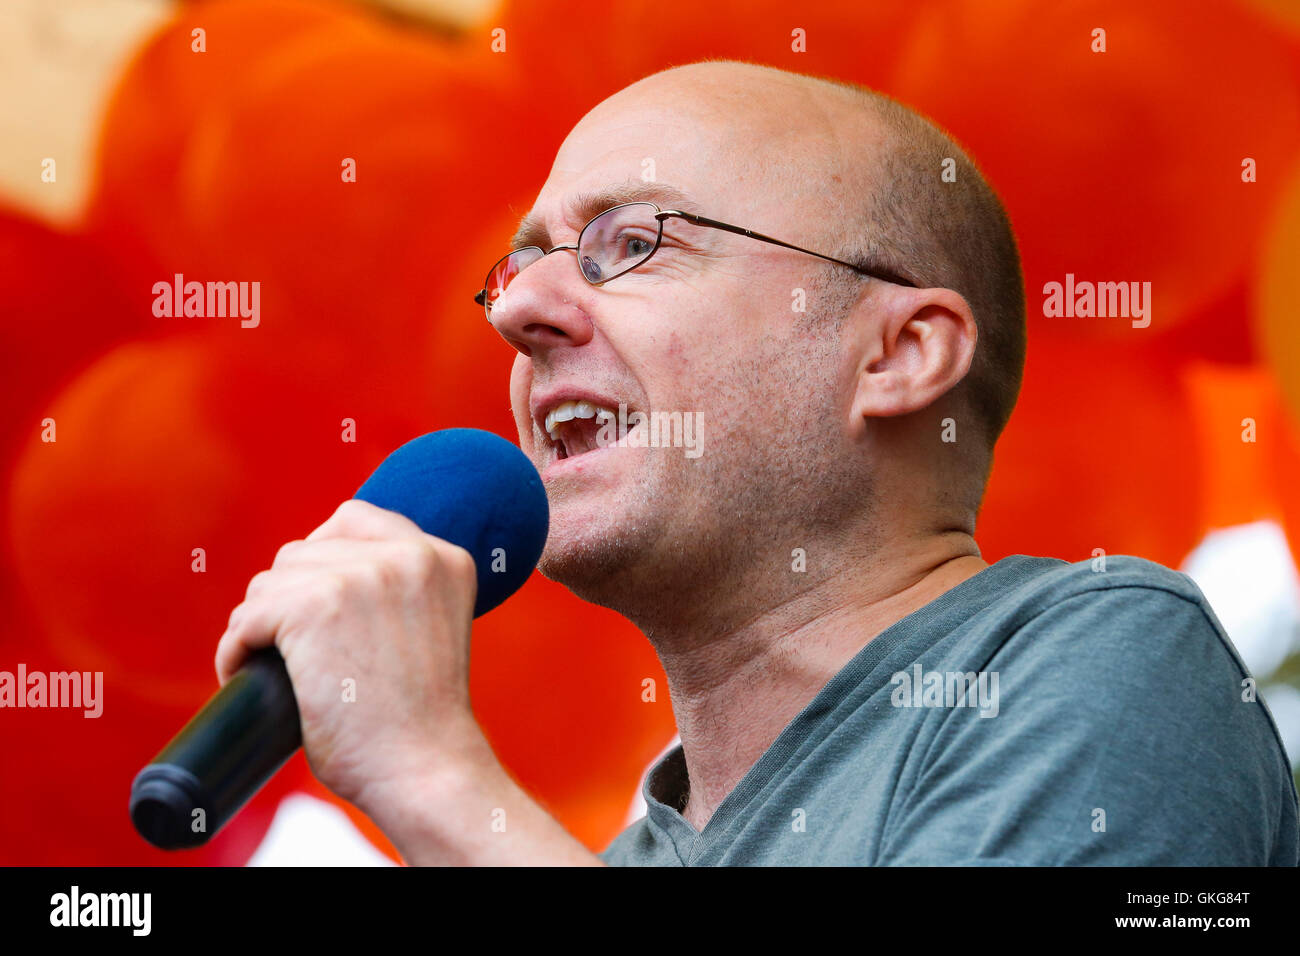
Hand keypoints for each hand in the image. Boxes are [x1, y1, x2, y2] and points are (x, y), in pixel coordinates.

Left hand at [214, 499, 480, 811]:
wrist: (425, 769)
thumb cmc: (421, 723)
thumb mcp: (430, 630)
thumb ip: (398, 593)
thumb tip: (317, 577)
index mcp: (443, 558)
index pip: (354, 520)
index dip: (320, 557)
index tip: (310, 600)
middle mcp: (408, 555)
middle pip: (303, 553)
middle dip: (285, 599)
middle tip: (287, 649)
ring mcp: (360, 576)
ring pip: (270, 583)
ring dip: (259, 624)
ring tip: (269, 666)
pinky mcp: (313, 607)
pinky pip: (247, 617)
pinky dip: (235, 649)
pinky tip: (243, 673)